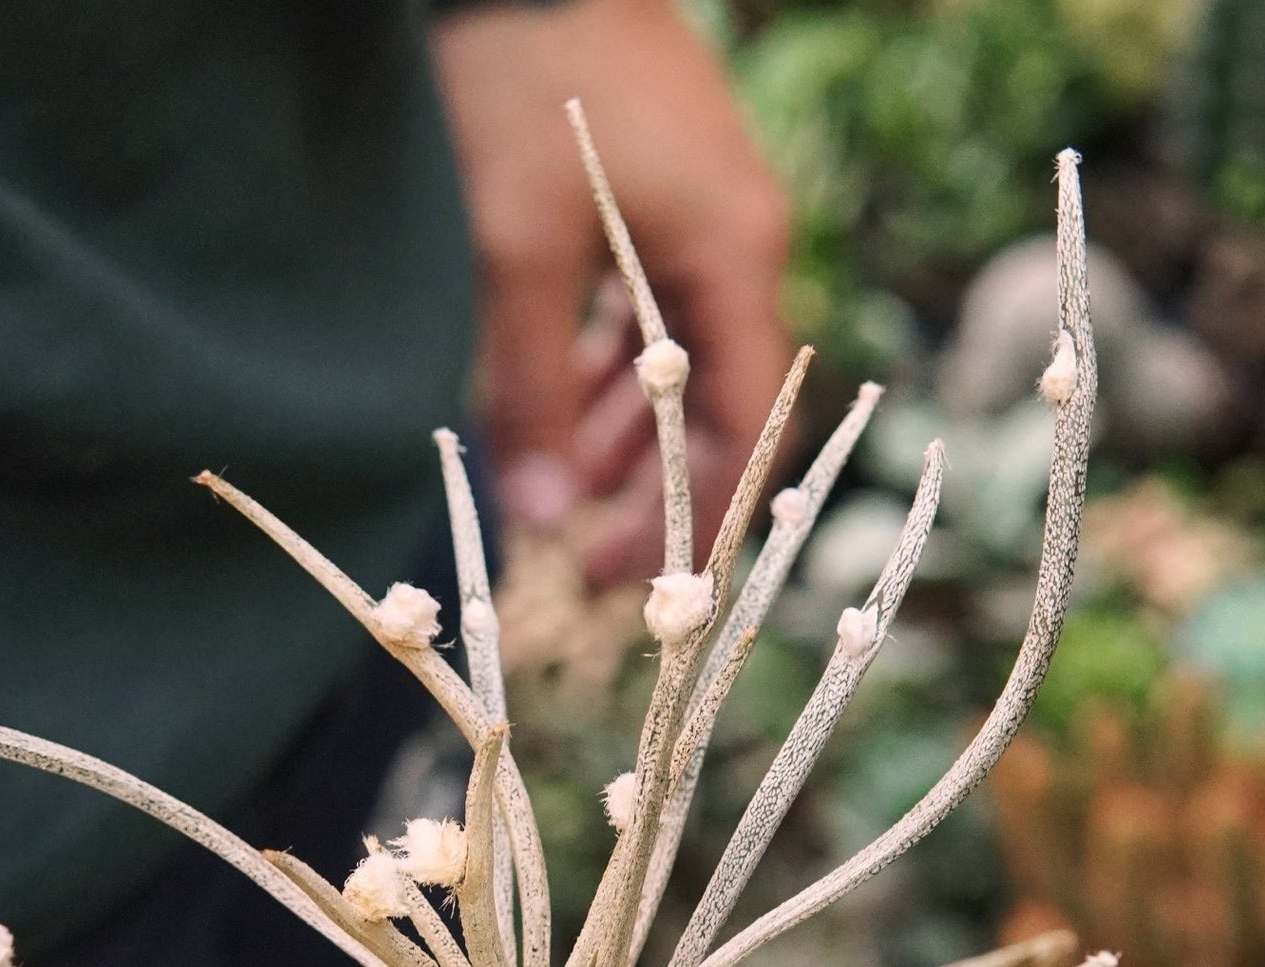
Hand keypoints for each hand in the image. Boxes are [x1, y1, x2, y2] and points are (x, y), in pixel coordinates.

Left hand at [435, 0, 792, 589]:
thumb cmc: (523, 89)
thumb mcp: (515, 254)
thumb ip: (529, 392)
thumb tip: (538, 518)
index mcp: (735, 256)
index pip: (749, 422)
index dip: (697, 512)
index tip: (633, 578)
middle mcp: (737, 240)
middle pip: (717, 401)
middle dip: (653, 485)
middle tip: (582, 554)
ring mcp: (700, 212)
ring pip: (677, 359)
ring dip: (624, 430)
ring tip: (563, 491)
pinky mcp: (655, 191)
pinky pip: (646, 309)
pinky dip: (605, 367)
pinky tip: (557, 403)